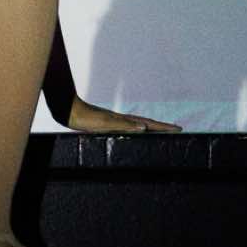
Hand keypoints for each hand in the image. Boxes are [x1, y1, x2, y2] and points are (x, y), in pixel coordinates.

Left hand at [66, 97, 180, 133]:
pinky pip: (128, 129)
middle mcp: (122, 119)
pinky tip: (133, 134)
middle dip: (161, 127)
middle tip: (176, 129)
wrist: (68, 111)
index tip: (178, 128)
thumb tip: (144, 127)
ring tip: (160, 132)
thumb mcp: (105, 123)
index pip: (149, 123)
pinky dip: (136, 131)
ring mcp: (115, 121)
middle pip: (146, 123)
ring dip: (150, 128)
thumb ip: (124, 125)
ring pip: (137, 125)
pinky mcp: (107, 125)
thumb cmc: (85, 118)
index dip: (163, 127)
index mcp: (124, 120)